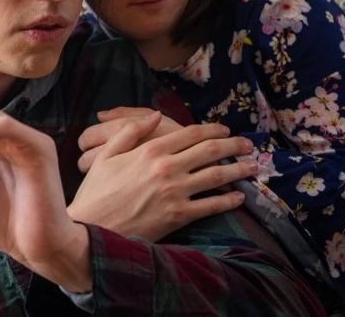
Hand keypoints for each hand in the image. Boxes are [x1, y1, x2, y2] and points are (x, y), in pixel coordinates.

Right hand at [68, 112, 255, 241]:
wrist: (92, 229)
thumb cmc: (96, 192)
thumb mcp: (106, 155)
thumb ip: (130, 131)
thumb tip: (154, 115)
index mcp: (150, 150)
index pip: (190, 134)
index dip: (212, 129)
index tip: (225, 129)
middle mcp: (167, 168)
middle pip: (209, 151)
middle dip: (233, 145)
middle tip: (248, 144)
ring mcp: (175, 193)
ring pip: (216, 176)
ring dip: (238, 169)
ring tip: (253, 166)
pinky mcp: (179, 217)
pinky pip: (211, 206)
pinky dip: (228, 200)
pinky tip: (239, 196)